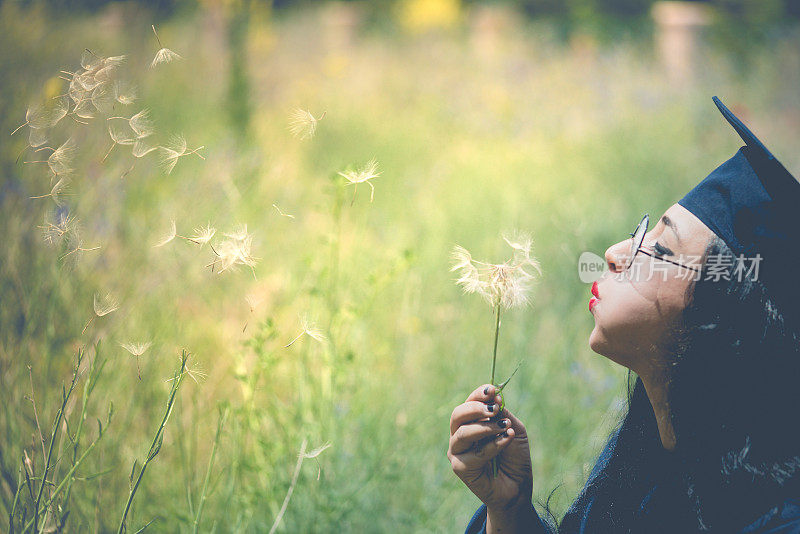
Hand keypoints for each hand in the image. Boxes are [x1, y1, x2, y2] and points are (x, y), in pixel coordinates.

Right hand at [448, 384, 532, 511]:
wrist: (517, 486)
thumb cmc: (514, 457)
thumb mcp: (513, 429)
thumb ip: (503, 414)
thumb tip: (495, 398)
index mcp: (470, 422)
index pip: (469, 403)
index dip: (479, 394)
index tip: (493, 390)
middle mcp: (460, 435)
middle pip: (457, 415)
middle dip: (475, 408)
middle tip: (494, 409)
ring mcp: (457, 451)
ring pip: (462, 434)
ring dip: (485, 428)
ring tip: (504, 427)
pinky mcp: (459, 468)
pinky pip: (474, 453)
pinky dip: (492, 446)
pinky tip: (505, 441)